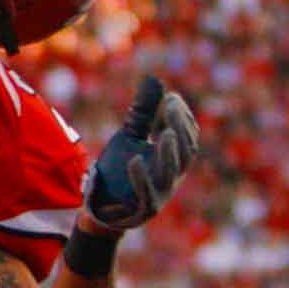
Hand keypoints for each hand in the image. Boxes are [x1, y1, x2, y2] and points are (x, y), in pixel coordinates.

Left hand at [85, 75, 197, 230]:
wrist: (100, 205)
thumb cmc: (119, 169)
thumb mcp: (131, 136)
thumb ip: (144, 112)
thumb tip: (154, 79)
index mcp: (172, 159)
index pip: (188, 137)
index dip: (183, 118)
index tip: (172, 97)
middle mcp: (170, 177)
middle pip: (186, 153)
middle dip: (181, 128)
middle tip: (170, 105)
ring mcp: (159, 194)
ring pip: (170, 173)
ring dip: (169, 152)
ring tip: (166, 132)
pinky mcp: (142, 208)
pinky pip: (146, 194)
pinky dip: (142, 178)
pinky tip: (135, 160)